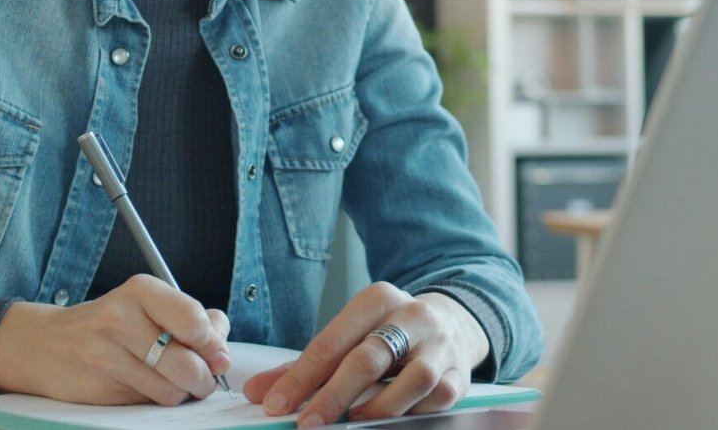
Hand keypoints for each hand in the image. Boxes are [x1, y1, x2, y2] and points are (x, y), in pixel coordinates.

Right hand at [0, 274, 230, 404]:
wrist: (46, 345)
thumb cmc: (110, 324)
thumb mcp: (148, 305)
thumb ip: (190, 320)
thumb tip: (222, 349)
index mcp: (140, 291)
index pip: (194, 320)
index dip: (214, 344)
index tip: (217, 354)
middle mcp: (121, 318)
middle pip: (188, 363)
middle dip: (204, 378)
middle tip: (202, 378)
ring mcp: (106, 354)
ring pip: (171, 390)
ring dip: (182, 393)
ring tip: (173, 381)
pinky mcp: (99, 386)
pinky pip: (148, 403)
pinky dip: (158, 400)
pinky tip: (148, 387)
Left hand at [242, 283, 490, 427]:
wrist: (452, 322)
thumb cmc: (387, 334)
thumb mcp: (349, 337)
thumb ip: (303, 366)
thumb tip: (257, 392)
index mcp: (375, 300)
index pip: (331, 342)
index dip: (300, 377)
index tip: (275, 404)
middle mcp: (411, 316)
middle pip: (368, 358)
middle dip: (333, 395)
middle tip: (306, 423)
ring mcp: (439, 345)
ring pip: (413, 378)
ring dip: (380, 406)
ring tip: (354, 421)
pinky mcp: (460, 372)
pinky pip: (439, 396)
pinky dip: (415, 411)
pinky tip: (394, 420)